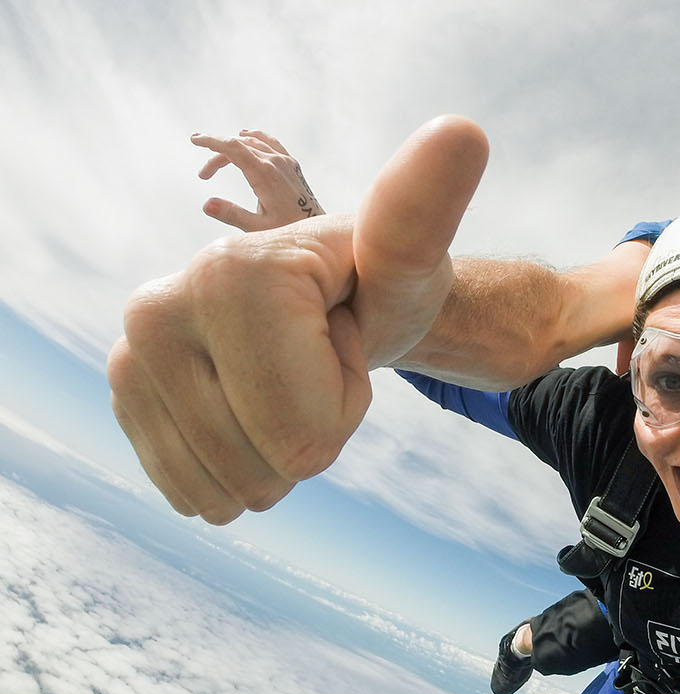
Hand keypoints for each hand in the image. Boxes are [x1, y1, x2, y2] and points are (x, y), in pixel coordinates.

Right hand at [108, 116, 488, 523]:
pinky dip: (237, 474)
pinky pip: (191, 490)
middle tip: (315, 365)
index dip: (342, 406)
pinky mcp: (125, 392)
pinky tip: (249, 414)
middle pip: (262, 468)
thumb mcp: (410, 261)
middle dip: (309, 433)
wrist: (337, 298)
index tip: (342, 342)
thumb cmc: (382, 283)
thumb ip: (426, 213)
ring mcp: (130, 354)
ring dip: (275, 455)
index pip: (302, 440)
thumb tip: (466, 129)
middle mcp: (156, 310)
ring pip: (227, 489)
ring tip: (286, 382)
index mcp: (230, 278)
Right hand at [192, 129, 325, 230]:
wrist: (319, 230)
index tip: (194, 140)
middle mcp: (275, 162)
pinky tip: (244, 135)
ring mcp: (286, 161)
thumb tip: (206, 205)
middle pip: (238, 145)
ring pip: (251, 142)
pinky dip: (254, 137)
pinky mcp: (292, 164)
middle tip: (204, 174)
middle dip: (216, 153)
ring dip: (232, 149)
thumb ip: (232, 215)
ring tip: (216, 163)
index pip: (232, 147)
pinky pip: (270, 142)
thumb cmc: (287, 231)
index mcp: (264, 173)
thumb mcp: (257, 228)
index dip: (211, 141)